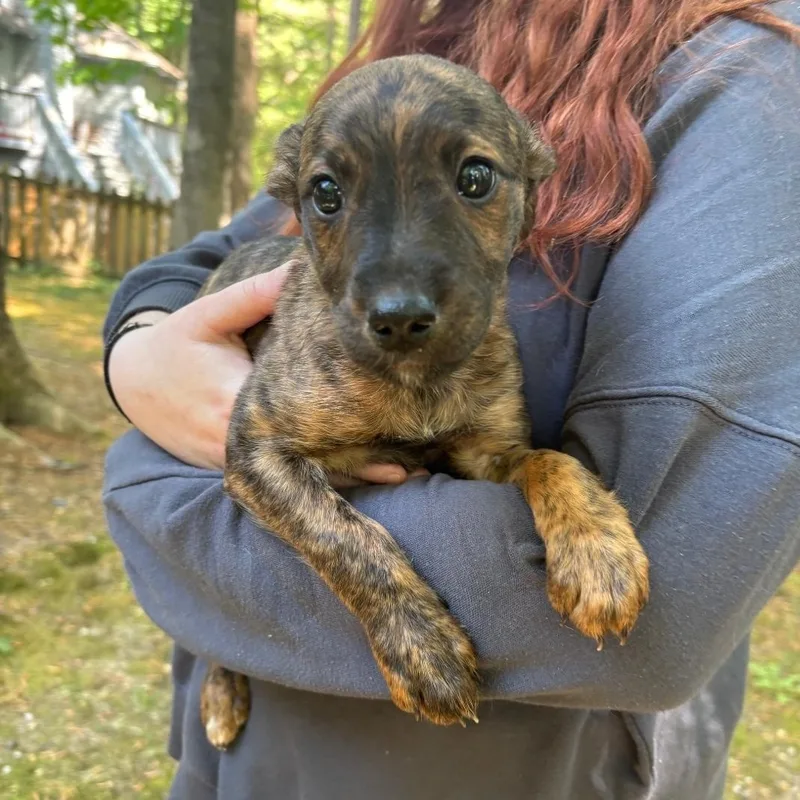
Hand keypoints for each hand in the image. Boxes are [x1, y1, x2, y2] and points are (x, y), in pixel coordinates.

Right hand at [107, 263, 427, 486]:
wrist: (132, 381)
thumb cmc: (175, 343)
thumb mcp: (209, 314)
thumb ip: (254, 294)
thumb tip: (298, 267)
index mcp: (232, 400)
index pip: (296, 422)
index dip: (344, 434)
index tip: (389, 434)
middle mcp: (234, 438)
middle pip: (302, 460)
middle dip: (354, 468)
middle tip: (409, 470)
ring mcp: (230, 457)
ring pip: (292, 476)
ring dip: (341, 476)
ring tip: (398, 476)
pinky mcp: (230, 463)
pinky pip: (278, 474)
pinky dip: (315, 474)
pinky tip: (357, 475)